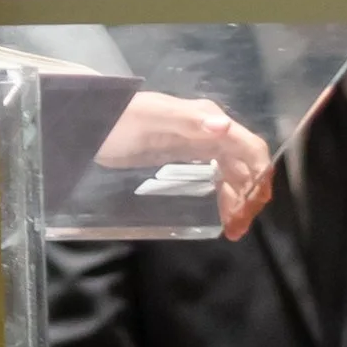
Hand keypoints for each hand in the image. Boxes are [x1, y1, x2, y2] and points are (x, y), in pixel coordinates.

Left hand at [96, 90, 275, 240]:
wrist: (88, 117)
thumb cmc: (119, 117)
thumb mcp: (152, 118)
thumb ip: (188, 120)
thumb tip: (225, 126)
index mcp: (209, 119)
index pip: (249, 146)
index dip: (258, 175)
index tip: (253, 206)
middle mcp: (209, 129)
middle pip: (244, 163)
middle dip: (249, 193)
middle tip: (240, 227)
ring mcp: (196, 143)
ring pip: (231, 172)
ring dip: (237, 198)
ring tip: (233, 228)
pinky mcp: (182, 155)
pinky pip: (214, 174)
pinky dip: (222, 194)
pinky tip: (220, 213)